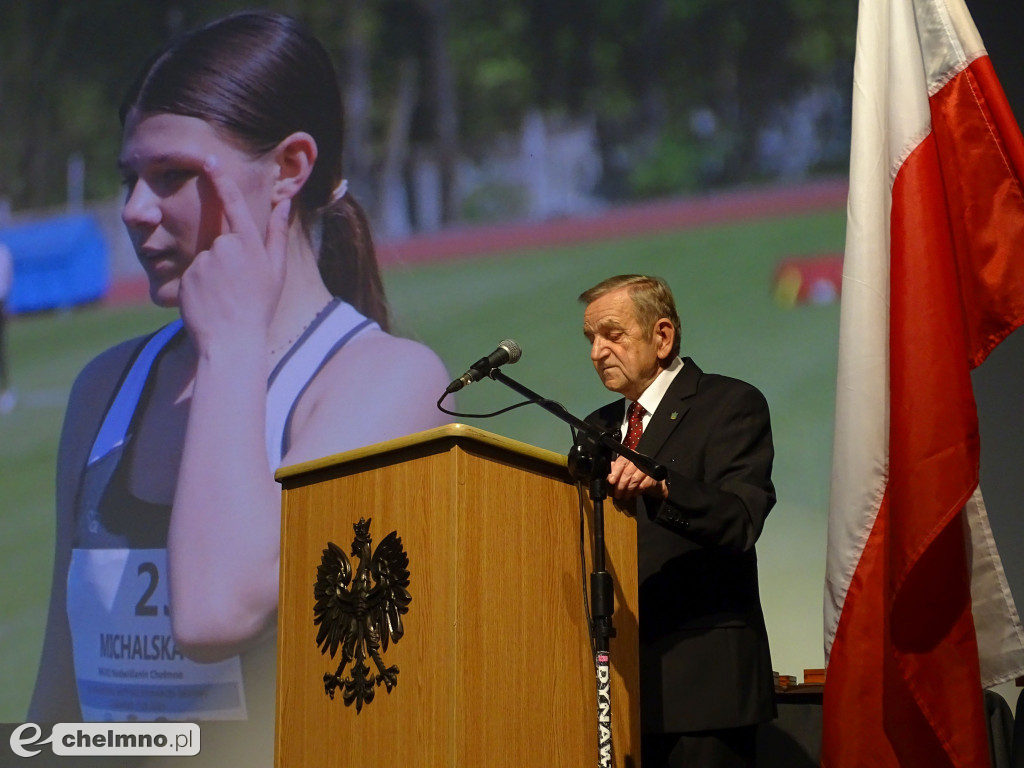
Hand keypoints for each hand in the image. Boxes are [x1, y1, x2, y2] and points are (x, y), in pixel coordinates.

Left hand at [179, 155, 290, 355]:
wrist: (231, 340)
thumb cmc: (259, 307)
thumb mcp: (276, 270)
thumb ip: (277, 233)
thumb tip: (284, 202)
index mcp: (249, 244)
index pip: (232, 203)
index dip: (220, 179)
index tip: (208, 160)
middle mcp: (224, 247)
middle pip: (220, 240)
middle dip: (226, 259)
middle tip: (238, 288)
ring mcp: (204, 261)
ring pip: (206, 258)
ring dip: (213, 274)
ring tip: (225, 298)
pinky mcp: (187, 275)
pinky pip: (193, 274)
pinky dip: (200, 285)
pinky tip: (210, 303)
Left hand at [606, 456, 668, 501]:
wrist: (652, 485)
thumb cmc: (635, 478)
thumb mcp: (623, 474)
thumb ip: (614, 472)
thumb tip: (607, 476)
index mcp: (630, 457)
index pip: (621, 461)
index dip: (615, 471)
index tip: (611, 481)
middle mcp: (639, 460)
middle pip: (627, 472)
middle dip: (620, 485)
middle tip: (617, 494)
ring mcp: (648, 468)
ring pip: (634, 479)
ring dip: (628, 490)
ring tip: (624, 496)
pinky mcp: (654, 476)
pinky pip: (643, 484)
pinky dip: (637, 491)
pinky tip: (634, 494)